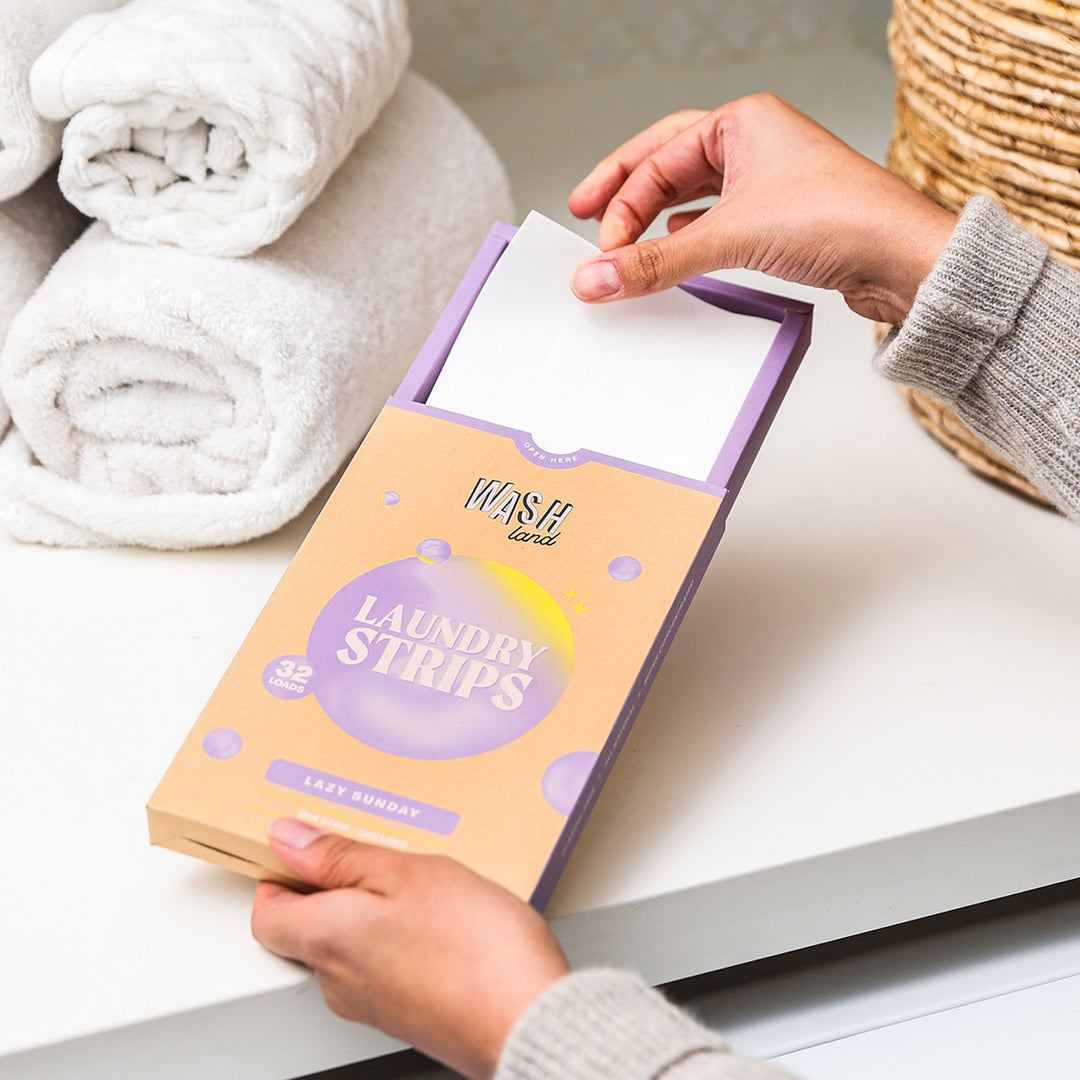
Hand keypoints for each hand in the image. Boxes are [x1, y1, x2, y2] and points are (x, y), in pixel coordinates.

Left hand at [251, 819, 569, 1079]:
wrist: (530, 1020)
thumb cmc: (473, 948)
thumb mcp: (407, 873)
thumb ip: (341, 857)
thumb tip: (288, 840)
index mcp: (326, 939)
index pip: (267, 912)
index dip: (281, 873)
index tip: (309, 842)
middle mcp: (339, 981)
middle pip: (310, 926)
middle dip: (336, 883)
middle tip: (378, 848)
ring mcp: (375, 1003)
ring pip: (354, 943)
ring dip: (375, 907)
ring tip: (422, 877)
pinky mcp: (410, 1013)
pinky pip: (387, 963)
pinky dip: (402, 934)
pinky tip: (443, 915)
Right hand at [568, 93, 956, 324]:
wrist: (904, 260)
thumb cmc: (843, 218)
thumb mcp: (732, 236)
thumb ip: (656, 260)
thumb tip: (597, 277)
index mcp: (744, 121)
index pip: (658, 159)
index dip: (621, 205)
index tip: (601, 249)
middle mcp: (756, 143)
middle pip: (668, 163)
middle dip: (625, 192)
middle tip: (585, 215)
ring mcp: (770, 179)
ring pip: (693, 192)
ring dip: (655, 215)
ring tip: (621, 236)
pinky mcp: (781, 217)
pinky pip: (718, 218)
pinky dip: (689, 232)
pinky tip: (677, 244)